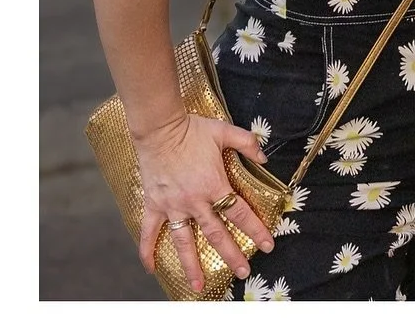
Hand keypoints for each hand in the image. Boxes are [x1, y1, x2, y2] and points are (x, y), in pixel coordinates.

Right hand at [134, 111, 274, 292]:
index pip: (240, 213)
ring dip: (191, 265)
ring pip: (184, 242)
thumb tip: (265, 157)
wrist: (160, 128)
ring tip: (199, 286)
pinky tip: (151, 268)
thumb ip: (247, 144)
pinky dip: (147, 251)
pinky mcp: (154, 206)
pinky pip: (149, 233)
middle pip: (216, 234)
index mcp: (214, 185)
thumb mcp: (225, 132)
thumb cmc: (193, 129)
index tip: (267, 244)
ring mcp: (173, 206)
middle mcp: (195, 201)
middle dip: (232, 254)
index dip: (256, 229)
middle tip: (243, 271)